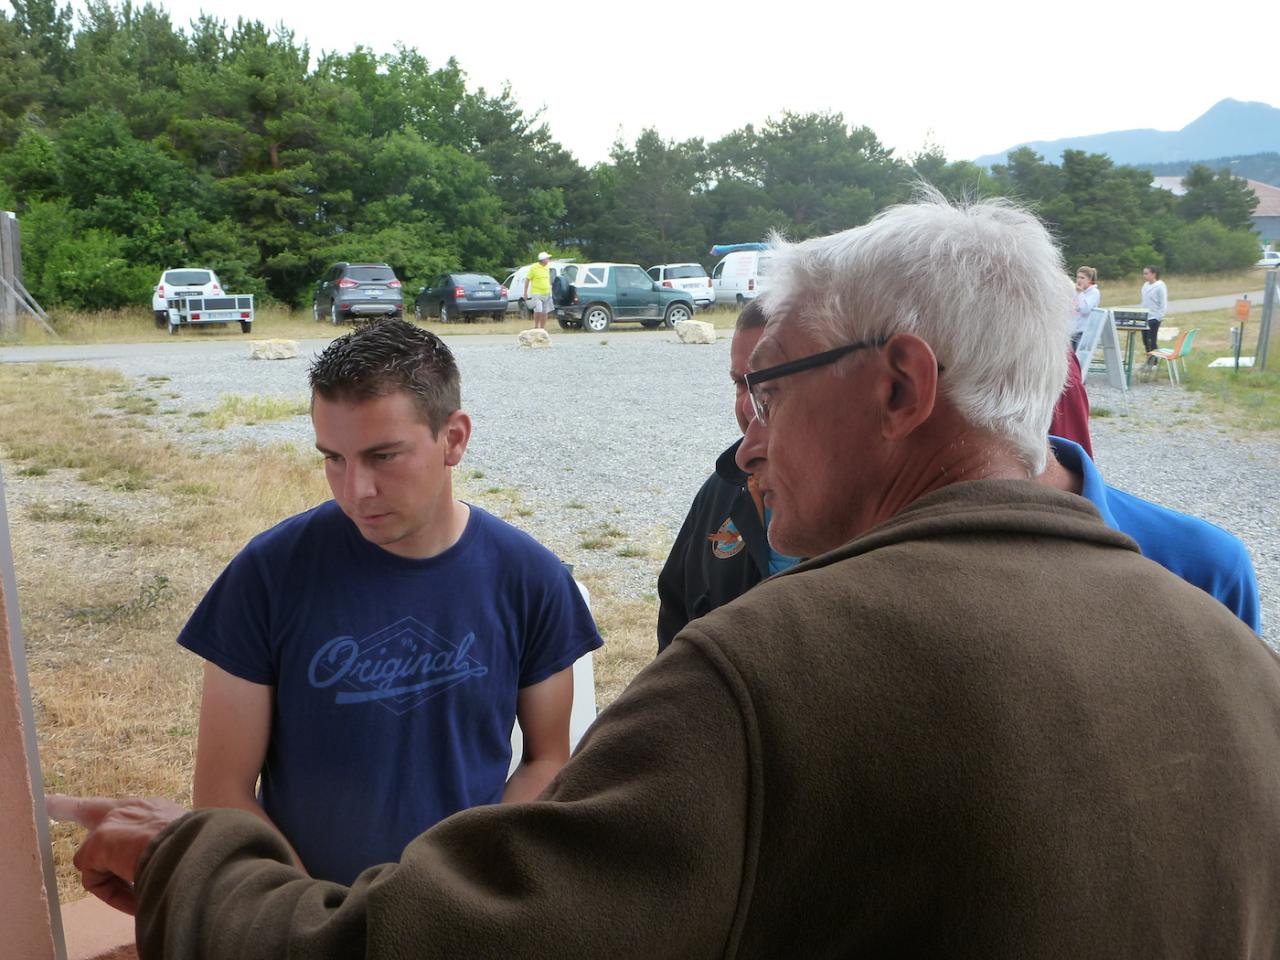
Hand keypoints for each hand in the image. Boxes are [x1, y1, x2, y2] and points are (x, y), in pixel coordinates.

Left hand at [47, 794, 187, 914]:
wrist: (196, 848)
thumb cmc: (198, 852)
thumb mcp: (185, 847)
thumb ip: (163, 853)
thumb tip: (145, 880)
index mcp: (157, 810)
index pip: (132, 810)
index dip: (114, 812)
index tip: (99, 808)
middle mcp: (133, 808)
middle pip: (92, 809)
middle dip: (69, 806)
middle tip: (50, 802)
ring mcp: (114, 822)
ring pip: (96, 861)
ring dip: (112, 882)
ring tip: (142, 892)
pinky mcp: (98, 842)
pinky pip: (94, 880)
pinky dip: (112, 893)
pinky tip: (136, 891)